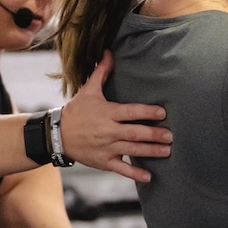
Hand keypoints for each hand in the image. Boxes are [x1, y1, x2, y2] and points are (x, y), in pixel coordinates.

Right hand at [60, 50, 171, 182]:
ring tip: (167, 151)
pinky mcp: (103, 161)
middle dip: (154, 134)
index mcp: (107, 112)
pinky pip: (121, 169)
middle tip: (170, 136)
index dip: (147, 112)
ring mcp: (106, 147)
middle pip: (134, 132)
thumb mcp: (88, 90)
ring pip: (132, 150)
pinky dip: (134, 174)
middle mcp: (108, 131)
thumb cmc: (76, 111)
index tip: (162, 113)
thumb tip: (109, 51)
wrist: (57, 134)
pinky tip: (148, 176)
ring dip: (151, 151)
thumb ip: (102, 72)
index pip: (130, 112)